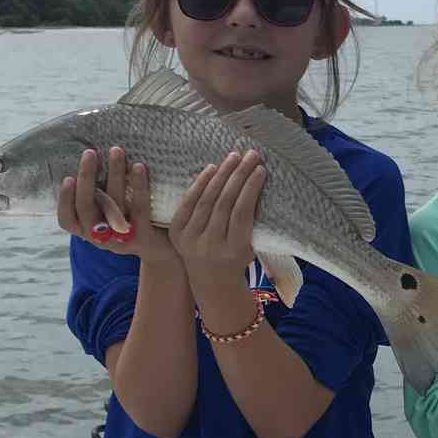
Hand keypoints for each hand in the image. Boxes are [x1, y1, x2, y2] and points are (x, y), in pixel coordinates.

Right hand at [57, 147, 178, 266]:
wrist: (165, 251)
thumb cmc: (132, 221)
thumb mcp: (110, 211)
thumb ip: (99, 194)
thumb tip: (90, 156)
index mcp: (88, 231)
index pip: (67, 220)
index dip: (64, 200)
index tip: (67, 177)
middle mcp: (101, 238)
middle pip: (86, 209)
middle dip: (86, 178)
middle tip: (90, 153)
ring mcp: (121, 239)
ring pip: (113, 205)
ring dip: (114, 174)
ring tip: (116, 151)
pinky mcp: (143, 237)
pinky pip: (140, 209)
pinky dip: (138, 186)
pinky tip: (139, 166)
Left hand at [170, 150, 266, 287]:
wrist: (211, 282)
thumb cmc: (238, 258)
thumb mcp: (250, 245)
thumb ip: (252, 220)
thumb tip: (256, 179)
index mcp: (234, 251)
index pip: (242, 213)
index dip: (250, 189)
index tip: (260, 169)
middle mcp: (210, 246)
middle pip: (224, 203)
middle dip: (238, 175)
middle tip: (250, 155)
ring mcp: (190, 240)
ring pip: (206, 200)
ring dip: (221, 174)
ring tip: (234, 157)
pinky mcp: (177, 234)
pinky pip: (189, 203)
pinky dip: (200, 183)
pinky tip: (212, 168)